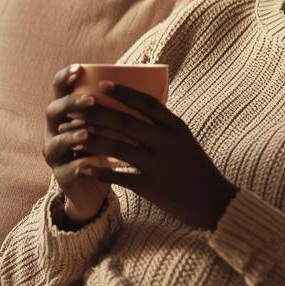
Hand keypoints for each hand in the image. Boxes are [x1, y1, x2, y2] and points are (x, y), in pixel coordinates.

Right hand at [43, 64, 112, 225]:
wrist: (97, 184)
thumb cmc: (109, 145)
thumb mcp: (115, 119)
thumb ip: (124, 93)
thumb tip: (147, 58)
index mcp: (67, 110)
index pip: (60, 87)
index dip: (66, 77)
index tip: (79, 69)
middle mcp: (55, 128)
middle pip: (54, 110)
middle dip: (72, 104)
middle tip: (91, 100)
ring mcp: (55, 152)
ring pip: (57, 141)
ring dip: (72, 137)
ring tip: (87, 133)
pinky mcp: (61, 175)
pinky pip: (67, 169)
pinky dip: (78, 166)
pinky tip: (88, 164)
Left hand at [58, 80, 238, 230]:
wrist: (213, 201)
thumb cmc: (195, 166)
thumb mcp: (183, 138)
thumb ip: (163, 123)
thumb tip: (139, 103)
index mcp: (174, 126)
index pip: (146, 102)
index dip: (122, 92)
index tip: (101, 84)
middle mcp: (166, 141)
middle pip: (124, 122)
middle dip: (96, 113)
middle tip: (74, 108)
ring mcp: (157, 164)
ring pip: (117, 147)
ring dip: (91, 139)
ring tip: (71, 134)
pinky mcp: (150, 186)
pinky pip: (118, 176)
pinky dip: (98, 172)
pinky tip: (81, 167)